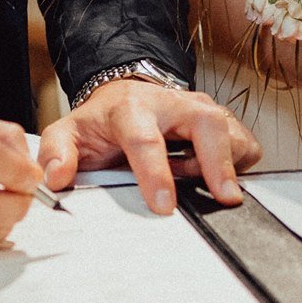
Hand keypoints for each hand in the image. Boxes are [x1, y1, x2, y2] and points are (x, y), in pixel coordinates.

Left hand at [39, 81, 260, 214]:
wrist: (124, 96)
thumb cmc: (101, 122)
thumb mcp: (69, 133)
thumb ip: (56, 152)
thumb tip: (55, 177)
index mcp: (131, 108)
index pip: (145, 139)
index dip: (155, 173)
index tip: (164, 206)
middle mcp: (173, 102)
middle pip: (207, 122)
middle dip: (218, 160)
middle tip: (225, 198)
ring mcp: (201, 108)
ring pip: (231, 130)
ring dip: (225, 164)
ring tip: (204, 185)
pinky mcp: (223, 120)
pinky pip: (245, 144)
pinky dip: (238, 165)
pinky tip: (213, 175)